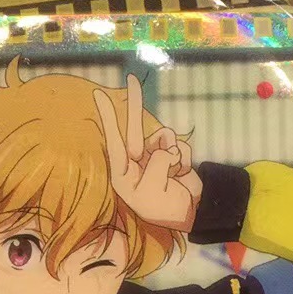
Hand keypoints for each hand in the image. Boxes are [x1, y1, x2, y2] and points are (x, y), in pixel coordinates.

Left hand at [95, 74, 201, 232]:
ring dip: (174, 153)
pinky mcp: (173, 156)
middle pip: (135, 129)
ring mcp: (155, 158)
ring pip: (165, 137)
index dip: (108, 117)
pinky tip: (182, 174)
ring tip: (174, 173)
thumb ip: (157, 162)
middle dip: (135, 105)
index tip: (98, 94)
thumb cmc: (167, 208)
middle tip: (131, 78)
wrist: (194, 215)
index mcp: (124, 174)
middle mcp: (137, 163)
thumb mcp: (154, 190)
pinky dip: (185, 158)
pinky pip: (180, 146)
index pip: (114, 141)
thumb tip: (167, 145)